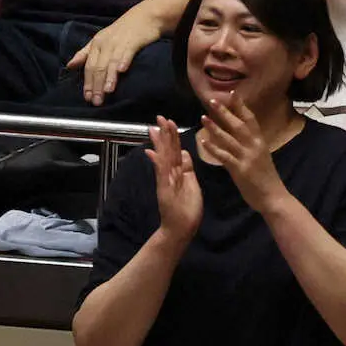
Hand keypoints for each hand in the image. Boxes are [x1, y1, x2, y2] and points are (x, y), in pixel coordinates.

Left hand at [66, 8, 161, 105]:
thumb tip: (69, 65)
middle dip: (96, 85)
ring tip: (107, 91)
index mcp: (96, 44)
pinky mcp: (133, 41)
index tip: (87, 97)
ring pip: (111, 62)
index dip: (87, 82)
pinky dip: (123, 61)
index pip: (89, 66)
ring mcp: (119, 42)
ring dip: (109, 77)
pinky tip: (122, 71)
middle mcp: (105, 44)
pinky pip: (127, 52)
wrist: (146, 15)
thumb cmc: (122, 30)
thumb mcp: (101, 39)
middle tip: (96, 101)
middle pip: (98, 67)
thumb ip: (85, 53)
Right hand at [146, 117, 202, 242]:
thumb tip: (185, 153)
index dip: (174, 136)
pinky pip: (162, 174)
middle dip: (165, 133)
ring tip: (155, 128)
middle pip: (169, 150)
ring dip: (160, 143)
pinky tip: (153, 152)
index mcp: (180, 172)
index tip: (170, 122)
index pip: (176, 149)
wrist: (180, 229)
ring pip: (164, 158)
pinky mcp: (164, 189)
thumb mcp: (192, 184)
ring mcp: (166, 181)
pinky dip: (158, 162)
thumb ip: (188, 169)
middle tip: (160, 117)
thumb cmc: (187, 209)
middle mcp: (171, 174)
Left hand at [198, 93, 287, 213]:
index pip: (250, 119)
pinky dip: (214, 148)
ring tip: (203, 117)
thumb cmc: (266, 178)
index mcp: (260, 142)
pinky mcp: (240, 170)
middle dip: (225, 112)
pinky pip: (225, 156)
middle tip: (213, 100)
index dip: (241, 106)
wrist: (273, 197)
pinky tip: (203, 142)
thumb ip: (251, 144)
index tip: (232, 94)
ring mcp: (248, 157)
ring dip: (215, 127)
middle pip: (238, 125)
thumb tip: (241, 133)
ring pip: (229, 138)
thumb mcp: (261, 156)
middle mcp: (254, 146)